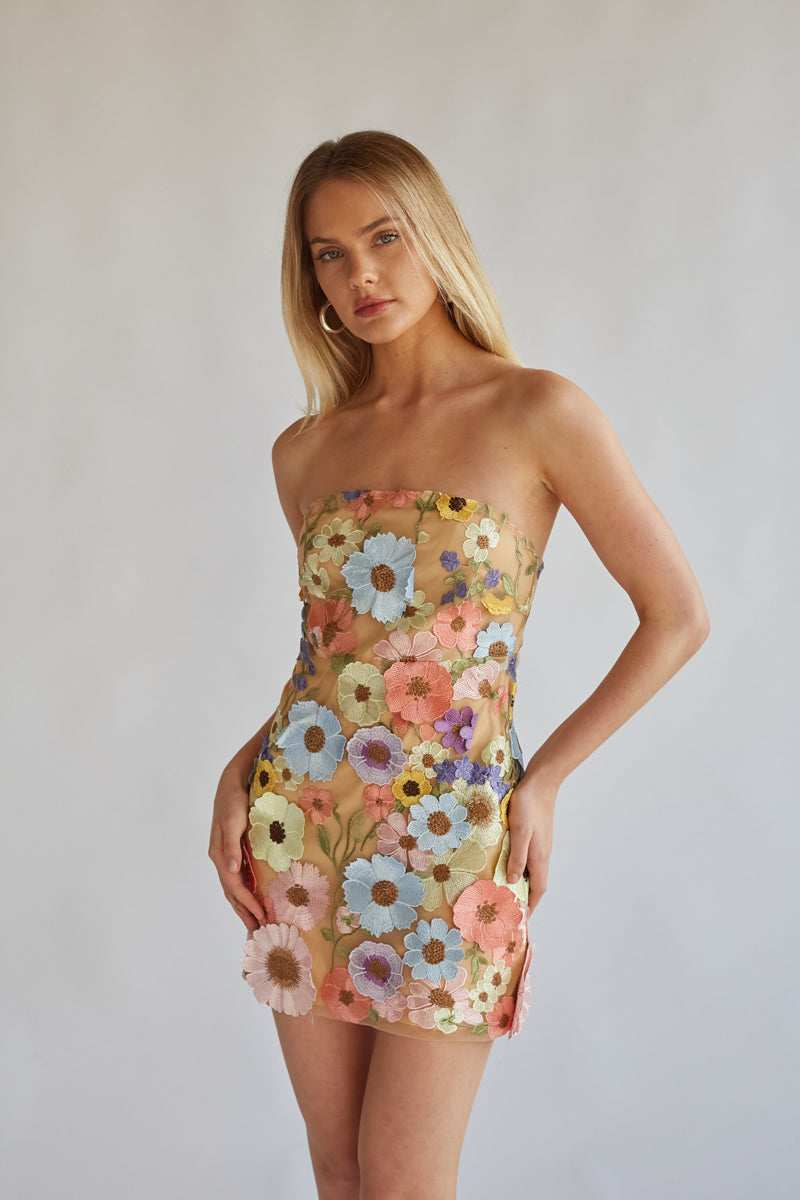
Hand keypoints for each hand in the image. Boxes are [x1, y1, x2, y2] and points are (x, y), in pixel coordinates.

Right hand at [208, 766, 264, 933]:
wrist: (233, 780)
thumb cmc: (234, 799)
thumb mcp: (233, 821)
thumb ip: (232, 846)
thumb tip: (231, 869)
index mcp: (219, 853)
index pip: (234, 886)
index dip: (247, 903)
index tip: (262, 916)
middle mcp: (221, 857)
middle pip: (232, 892)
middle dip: (244, 912)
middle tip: (257, 931)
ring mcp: (227, 854)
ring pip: (234, 886)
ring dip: (243, 904)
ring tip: (255, 921)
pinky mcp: (234, 849)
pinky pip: (239, 876)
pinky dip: (245, 890)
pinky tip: (255, 896)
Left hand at [505, 774, 556, 919]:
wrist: (541, 781)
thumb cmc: (529, 805)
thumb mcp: (520, 832)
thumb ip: (517, 857)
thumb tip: (512, 881)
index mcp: (539, 857)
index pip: (537, 890)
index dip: (530, 906)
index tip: (520, 920)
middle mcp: (542, 854)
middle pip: (535, 883)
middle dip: (524, 899)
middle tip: (508, 909)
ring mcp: (540, 845)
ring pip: (531, 871)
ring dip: (521, 884)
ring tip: (505, 892)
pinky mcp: (535, 836)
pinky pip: (528, 859)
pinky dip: (519, 868)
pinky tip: (507, 865)